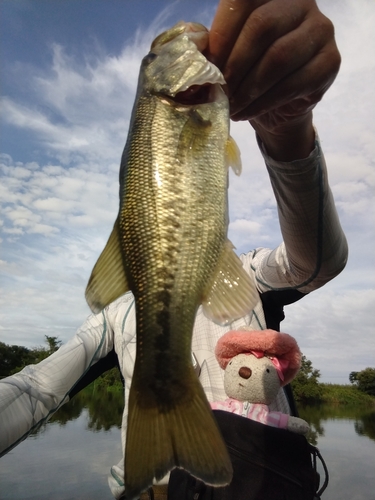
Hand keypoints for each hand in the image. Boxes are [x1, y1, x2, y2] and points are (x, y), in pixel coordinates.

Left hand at [209, 0, 340, 159]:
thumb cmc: (248, 74)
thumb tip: (193, 54)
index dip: (223, 33)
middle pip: (262, 27)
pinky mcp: (330, 62)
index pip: (244, 0)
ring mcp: (320, 30)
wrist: (276, 107)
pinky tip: (248, 112)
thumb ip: (214, 47)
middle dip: (235, 64)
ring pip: (278, 57)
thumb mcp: (227, 56)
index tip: (208, 65)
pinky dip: (264, 102)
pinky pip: (293, 83)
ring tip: (232, 106)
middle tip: (220, 91)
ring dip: (249, 88)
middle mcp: (300, 4)